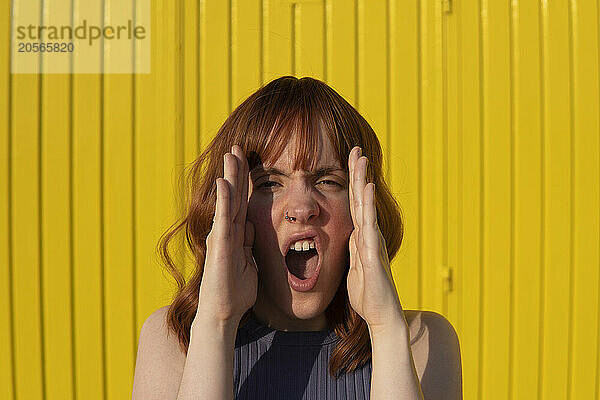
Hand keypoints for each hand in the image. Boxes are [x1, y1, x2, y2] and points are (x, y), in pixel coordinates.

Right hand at [195, 144, 257, 324]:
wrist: (223, 313)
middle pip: (234, 195)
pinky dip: (225, 201)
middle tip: (238, 147)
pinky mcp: (220, 246)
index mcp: (236, 234)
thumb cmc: (235, 291)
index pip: (242, 202)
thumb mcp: (249, 262)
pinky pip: (224, 220)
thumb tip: (252, 228)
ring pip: (228, 202)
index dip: (245, 181)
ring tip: (231, 154)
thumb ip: (249, 243)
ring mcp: (222, 237)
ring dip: (230, 177)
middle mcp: (226, 231)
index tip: (247, 161)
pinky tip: (225, 183)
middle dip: (236, 171)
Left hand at [346, 146, 404, 331]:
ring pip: (366, 206)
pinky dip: (369, 206)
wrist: (380, 315)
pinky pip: (369, 226)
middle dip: (358, 173)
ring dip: (363, 181)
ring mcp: (372, 242)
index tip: (348, 161)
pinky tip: (368, 189)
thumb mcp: (354, 268)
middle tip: (355, 149)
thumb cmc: (367, 294)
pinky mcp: (373, 253)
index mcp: (361, 237)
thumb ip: (352, 251)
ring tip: (361, 158)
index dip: (352, 183)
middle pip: (362, 198)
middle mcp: (369, 235)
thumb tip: (350, 238)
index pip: (355, 204)